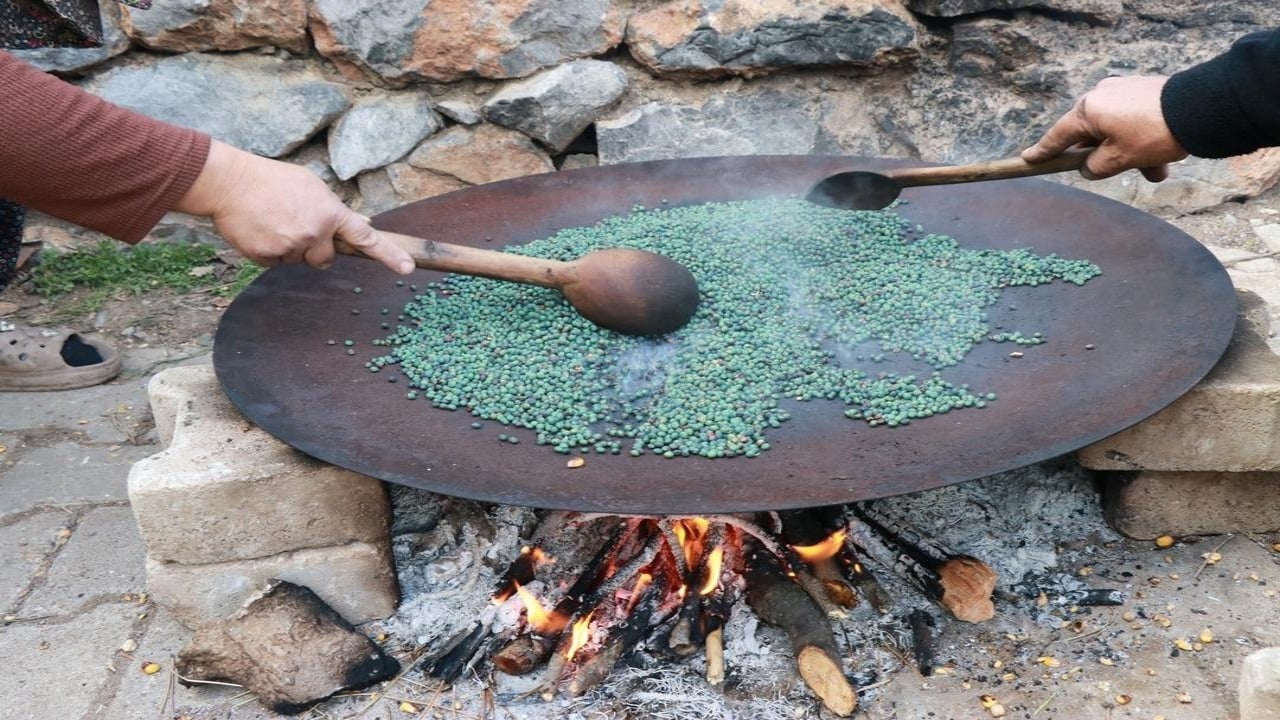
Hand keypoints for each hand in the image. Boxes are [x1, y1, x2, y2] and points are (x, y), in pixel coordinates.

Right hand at [176, 140, 413, 273]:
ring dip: (291, 248)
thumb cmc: (272, 180)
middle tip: (296, 226)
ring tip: (273, 222)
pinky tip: (259, 230)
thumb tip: (363, 224)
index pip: (366, 238)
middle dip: (315, 249)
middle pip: (326, 259)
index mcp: (330, 212)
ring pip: (300, 261)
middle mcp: (315, 232)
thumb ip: (335, 209)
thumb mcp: (311, 186)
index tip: (408, 268)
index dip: (389, 254)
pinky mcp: (269, 257)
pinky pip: (276, 263)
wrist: (230, 183)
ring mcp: (292, 246)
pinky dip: (269, 252)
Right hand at [1022, 76, 1188, 181]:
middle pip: (1092, 135)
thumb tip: (1089, 167)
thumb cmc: (1152, 134)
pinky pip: (1134, 122)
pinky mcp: (1145, 91)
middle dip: (1107, 158)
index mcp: (1088, 110)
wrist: (1201, 109)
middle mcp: (1102, 95)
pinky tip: (1163, 160)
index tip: (1027, 158)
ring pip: (1117, 131)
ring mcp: (1124, 91)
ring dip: (1132, 155)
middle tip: (1117, 172)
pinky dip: (1143, 142)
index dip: (1043, 151)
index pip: (1058, 136)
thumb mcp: (1119, 159)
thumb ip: (1095, 167)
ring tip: (1155, 171)